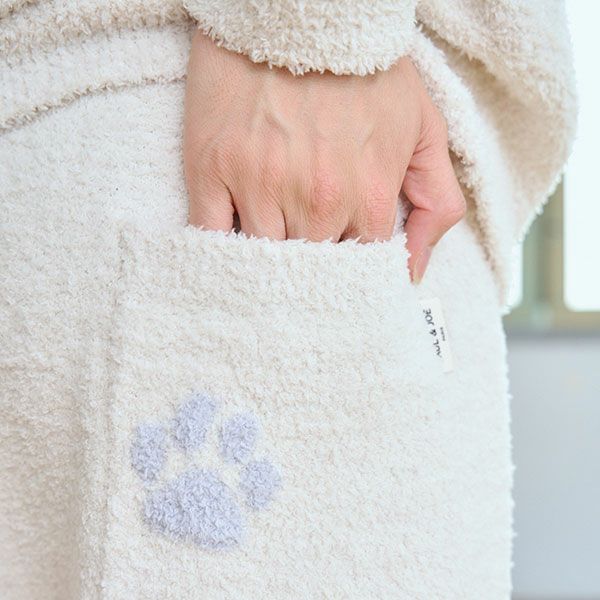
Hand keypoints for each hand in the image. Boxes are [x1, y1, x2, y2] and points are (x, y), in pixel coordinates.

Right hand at [183, 32, 465, 281]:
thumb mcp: (425, 128)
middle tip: (306, 261)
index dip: (352, 270)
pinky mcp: (211, 168)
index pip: (360, 267)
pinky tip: (231, 249)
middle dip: (311, 271)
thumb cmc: (367, 68)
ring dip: (268, 264)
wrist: (302, 6)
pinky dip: (219, 252)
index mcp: (369, 195)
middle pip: (311, 270)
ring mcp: (259, 184)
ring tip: (272, 252)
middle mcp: (315, 199)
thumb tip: (414, 271)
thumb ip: (436, 202)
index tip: (343, 266)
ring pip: (263, 260)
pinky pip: (210, 237)